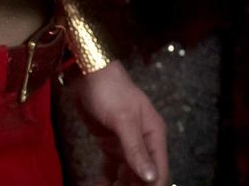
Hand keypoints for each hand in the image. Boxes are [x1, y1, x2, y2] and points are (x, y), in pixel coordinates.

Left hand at [71, 60, 168, 184]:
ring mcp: (127, 143)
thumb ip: (136, 149)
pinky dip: (108, 179)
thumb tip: (151, 178)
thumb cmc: (110, 92)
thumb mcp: (124, 120)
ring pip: (129, 174)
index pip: (159, 170)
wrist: (89, 74)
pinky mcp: (111, 143)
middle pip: (144, 175)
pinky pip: (112, 168)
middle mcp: (143, 141)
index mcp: (153, 134)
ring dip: (122, 185)